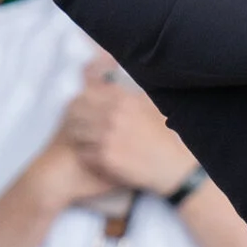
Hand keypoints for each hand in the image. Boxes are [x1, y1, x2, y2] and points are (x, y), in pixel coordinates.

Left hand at [56, 62, 196, 198]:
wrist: (172, 165)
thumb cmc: (164, 136)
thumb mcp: (151, 106)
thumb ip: (129, 94)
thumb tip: (112, 81)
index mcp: (123, 99)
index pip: (87, 93)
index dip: (79, 100)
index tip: (78, 106)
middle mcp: (112, 115)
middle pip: (76, 111)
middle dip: (73, 117)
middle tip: (75, 124)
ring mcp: (107, 137)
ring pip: (76, 132)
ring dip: (77, 136)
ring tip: (81, 141)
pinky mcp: (105, 158)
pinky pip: (82, 153)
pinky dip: (84, 155)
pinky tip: (91, 156)